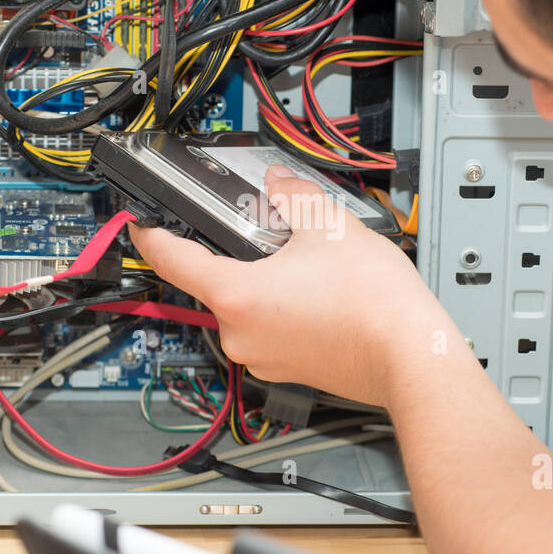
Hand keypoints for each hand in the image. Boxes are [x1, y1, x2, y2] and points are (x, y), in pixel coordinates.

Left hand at [128, 165, 456, 404]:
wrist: (411, 356)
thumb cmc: (374, 305)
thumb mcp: (330, 226)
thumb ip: (293, 196)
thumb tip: (279, 185)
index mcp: (236, 297)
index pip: (172, 260)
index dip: (150, 235)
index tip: (141, 223)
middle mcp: (240, 334)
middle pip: (217, 280)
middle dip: (239, 252)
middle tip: (272, 231)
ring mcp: (262, 356)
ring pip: (247, 305)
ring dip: (265, 280)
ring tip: (310, 264)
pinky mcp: (286, 368)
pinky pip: (270, 327)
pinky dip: (284, 306)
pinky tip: (320, 292)